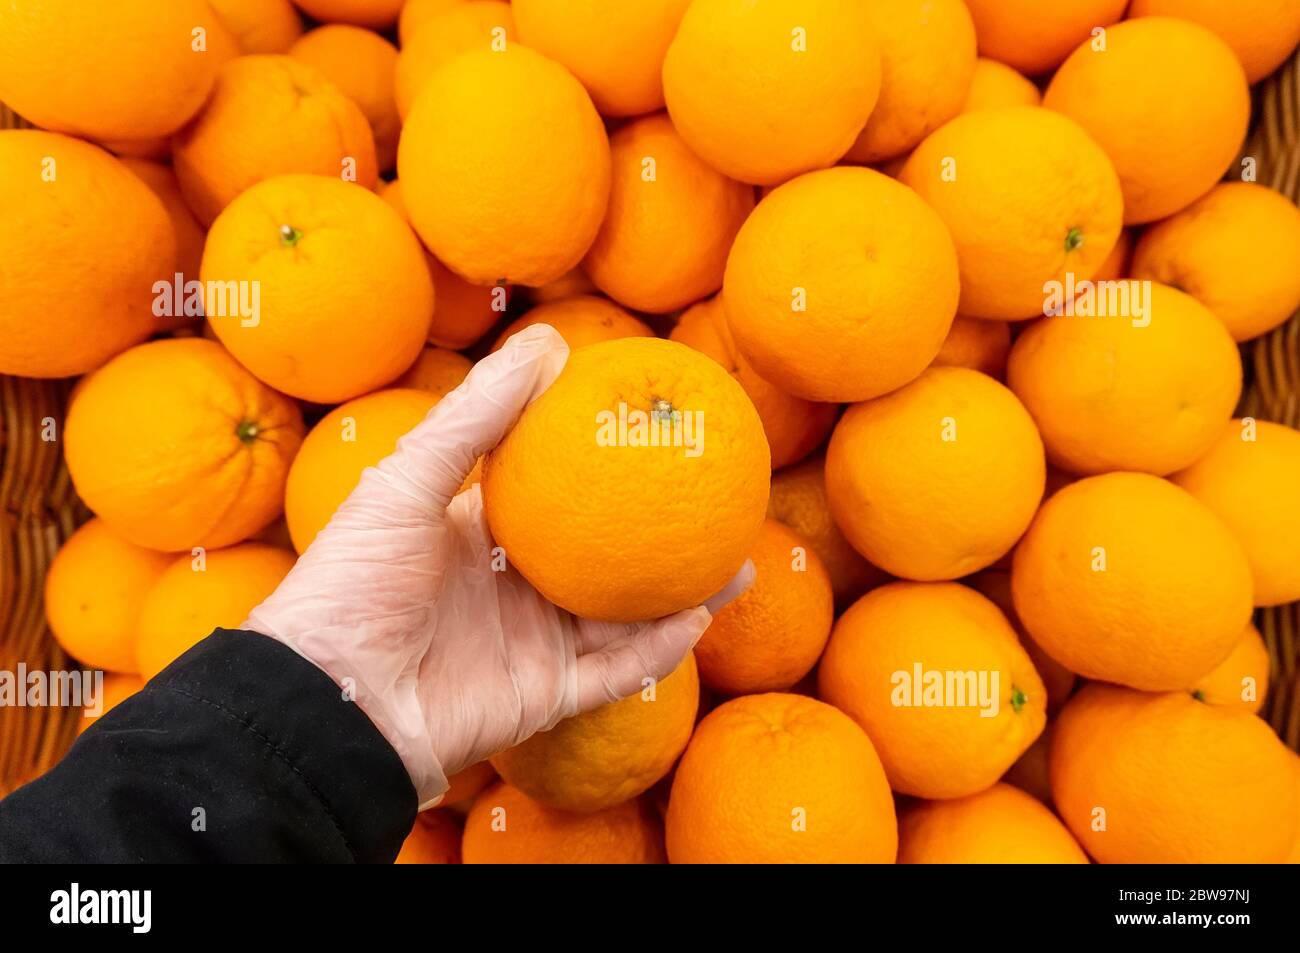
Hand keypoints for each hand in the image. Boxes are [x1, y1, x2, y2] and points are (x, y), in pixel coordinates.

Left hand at [245, 325, 753, 806]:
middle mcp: (510, 586)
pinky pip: (614, 672)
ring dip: (680, 591)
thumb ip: (476, 417)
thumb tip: (548, 343)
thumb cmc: (351, 581)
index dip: (598, 462)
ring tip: (738, 559)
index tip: (650, 426)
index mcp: (476, 533)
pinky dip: (657, 651)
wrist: (327, 701)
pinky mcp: (542, 696)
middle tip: (713, 495)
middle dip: (655, 531)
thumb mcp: (407, 481)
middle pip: (601, 554)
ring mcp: (530, 643)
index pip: (550, 491)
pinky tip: (700, 616)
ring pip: (623, 615)